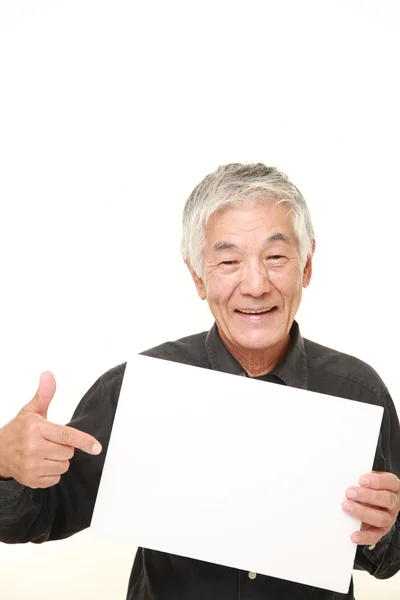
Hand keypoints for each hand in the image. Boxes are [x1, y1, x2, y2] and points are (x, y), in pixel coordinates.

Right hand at [0, 371, 101, 488]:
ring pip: (64, 466)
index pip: (65, 435)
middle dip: (64, 447)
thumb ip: (44, 394)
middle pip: (69, 452)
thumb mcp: (31, 410)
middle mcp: (33, 448)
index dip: (83, 441)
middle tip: (50, 441)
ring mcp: (31, 466)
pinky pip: (56, 478)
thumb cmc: (18, 430)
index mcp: (36, 429)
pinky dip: (52, 472)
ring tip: (44, 452)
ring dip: (59, 460)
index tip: (96, 447)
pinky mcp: (31, 480)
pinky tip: (40, 464)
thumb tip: (48, 375)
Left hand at [343, 472, 399, 545]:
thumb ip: (360, 479)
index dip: (377, 481)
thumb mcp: (367, 480)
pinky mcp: (381, 530)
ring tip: (347, 507)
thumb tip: (344, 479)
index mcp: (392, 486)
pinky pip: (375, 536)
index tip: (361, 480)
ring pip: (382, 518)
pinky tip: (353, 535)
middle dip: (367, 496)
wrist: (370, 501)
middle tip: (350, 493)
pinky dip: (364, 536)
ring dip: (363, 513)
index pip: (390, 482)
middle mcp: (393, 502)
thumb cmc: (367, 487)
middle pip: (387, 500)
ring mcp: (389, 517)